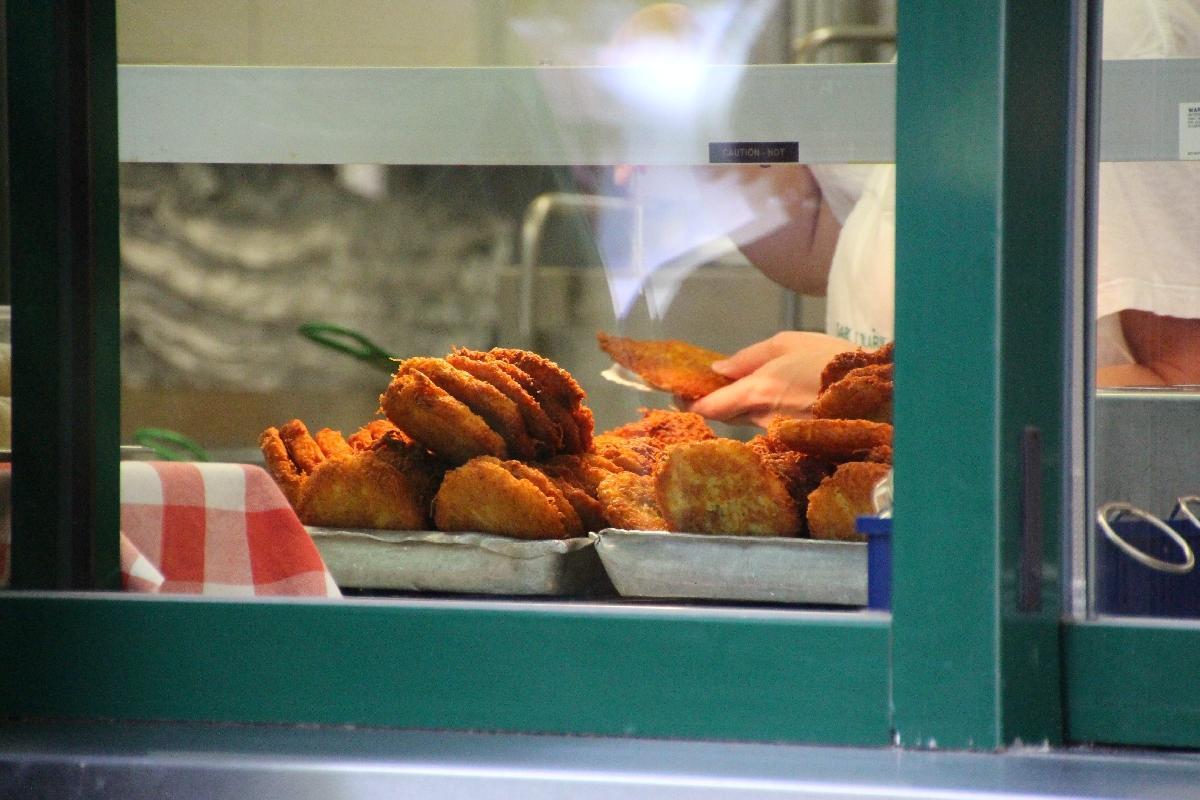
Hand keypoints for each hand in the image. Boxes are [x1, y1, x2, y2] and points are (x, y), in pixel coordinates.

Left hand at [681, 332, 855, 425]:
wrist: (876, 388)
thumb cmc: (831, 359)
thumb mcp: (788, 343)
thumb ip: (748, 357)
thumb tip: (718, 369)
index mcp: (756, 391)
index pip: (709, 407)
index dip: (689, 402)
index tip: (678, 395)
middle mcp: (763, 419)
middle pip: (725, 417)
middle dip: (714, 403)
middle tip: (708, 387)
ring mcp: (779, 434)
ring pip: (747, 422)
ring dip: (741, 407)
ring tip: (748, 388)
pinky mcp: (794, 441)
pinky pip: (769, 427)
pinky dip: (765, 415)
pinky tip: (777, 400)